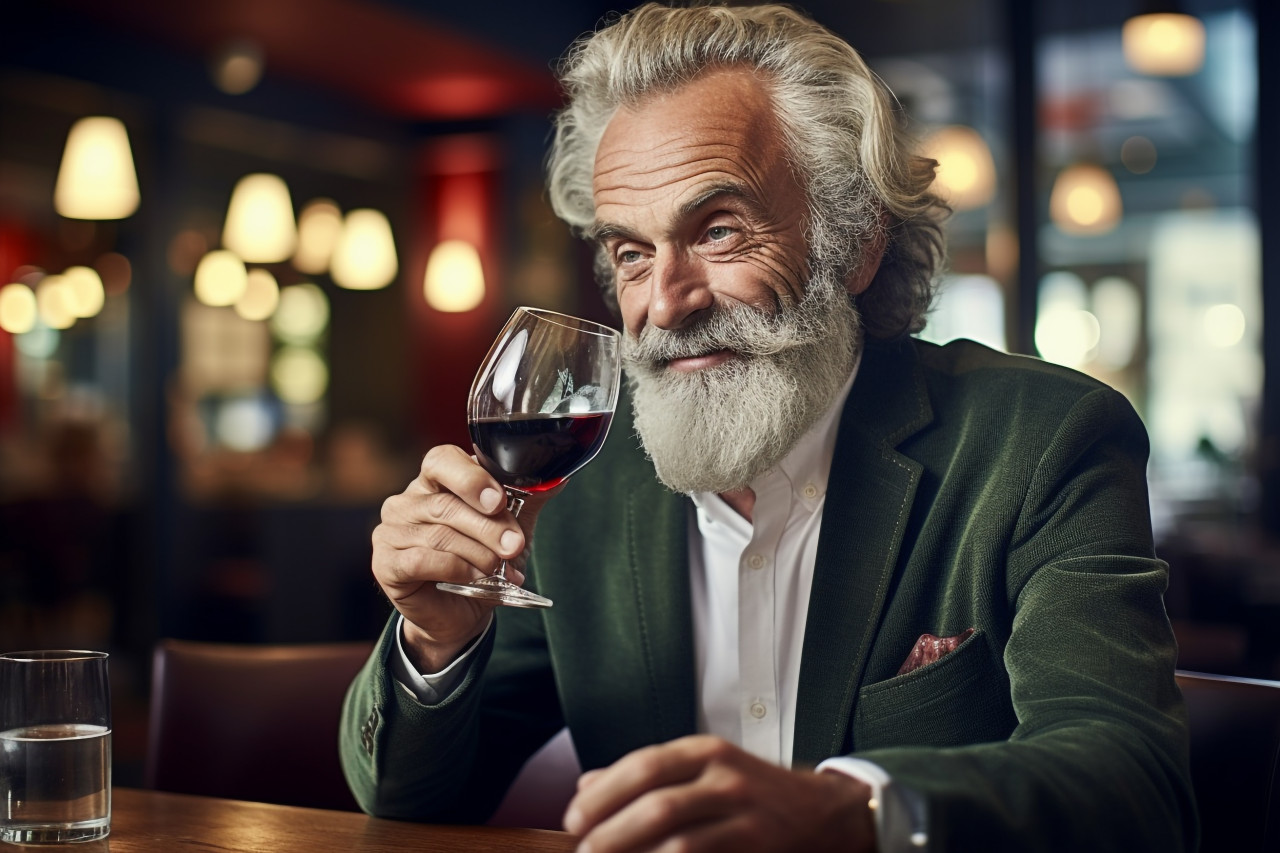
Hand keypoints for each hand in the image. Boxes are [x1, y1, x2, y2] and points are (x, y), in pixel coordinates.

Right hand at [371, 445, 556, 671]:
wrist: (460, 613)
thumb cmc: (481, 561)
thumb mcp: (509, 527)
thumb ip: (526, 500)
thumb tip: (558, 479)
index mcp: (434, 481)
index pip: (442, 460)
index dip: (471, 478)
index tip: (499, 500)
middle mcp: (407, 501)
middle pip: (447, 504)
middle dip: (488, 526)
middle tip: (515, 545)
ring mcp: (391, 531)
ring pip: (439, 533)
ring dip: (478, 552)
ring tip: (500, 567)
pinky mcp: (386, 563)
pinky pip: (421, 560)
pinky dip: (456, 568)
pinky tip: (476, 578)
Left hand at [563, 736, 875, 852]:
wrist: (826, 813)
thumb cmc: (753, 792)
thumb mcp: (703, 769)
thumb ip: (647, 775)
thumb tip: (585, 786)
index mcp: (705, 751)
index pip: (643, 766)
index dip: (603, 794)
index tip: (574, 819)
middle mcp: (726, 776)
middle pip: (656, 804)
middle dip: (610, 832)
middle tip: (584, 851)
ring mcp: (745, 815)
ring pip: (678, 841)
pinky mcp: (757, 848)